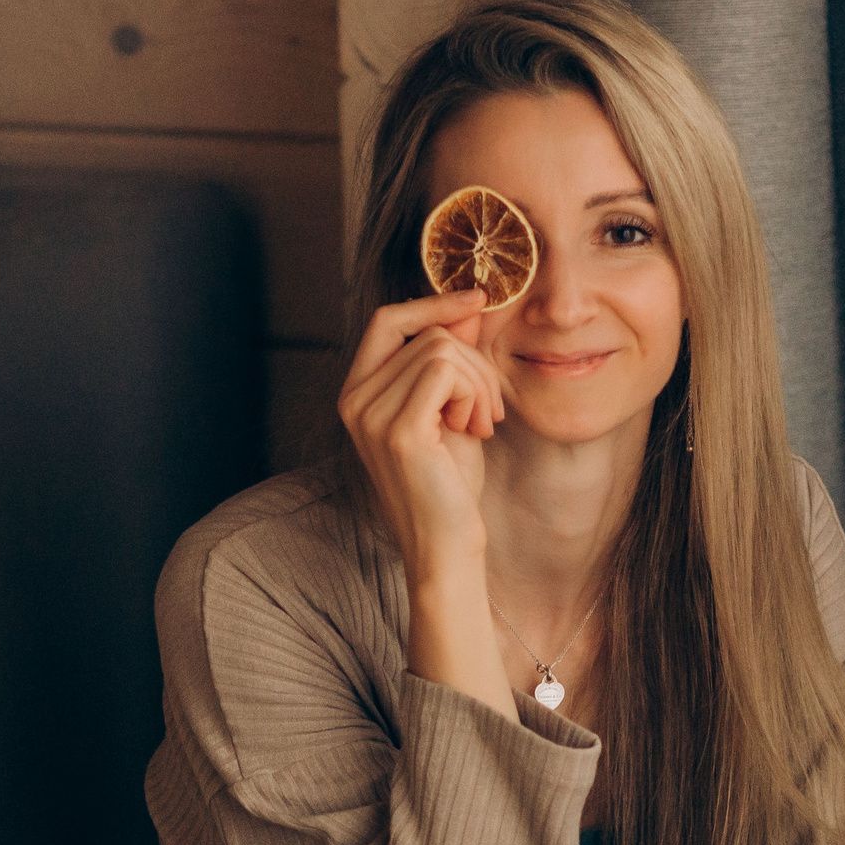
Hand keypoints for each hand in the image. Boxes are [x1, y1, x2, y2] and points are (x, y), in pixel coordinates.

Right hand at [337, 291, 502, 582]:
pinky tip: (476, 431)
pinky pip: (447, 372)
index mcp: (359, 392)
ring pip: (443, 350)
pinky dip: (475, 395)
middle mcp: (355, 400)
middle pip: (427, 335)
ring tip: (481, 426)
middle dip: (476, 364)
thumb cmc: (450, 484)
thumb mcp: (454, 408)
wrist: (447, 545)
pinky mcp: (398, 429)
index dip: (434, 304)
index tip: (478, 300)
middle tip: (489, 411)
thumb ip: (454, 358)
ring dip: (480, 385)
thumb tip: (468, 304)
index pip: (388, 320)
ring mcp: (371, 414)